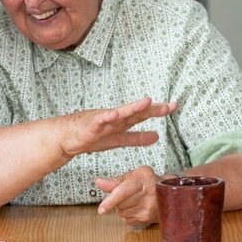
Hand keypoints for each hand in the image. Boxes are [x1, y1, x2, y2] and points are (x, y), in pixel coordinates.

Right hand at [61, 98, 177, 157]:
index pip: (143, 115)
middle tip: (168, 106)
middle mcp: (115, 118)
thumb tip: (157, 137)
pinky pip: (99, 121)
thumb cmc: (92, 136)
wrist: (68, 138)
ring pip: (120, 113)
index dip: (157, 111)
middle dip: (151, 109)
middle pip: (135, 112)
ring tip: (147, 102)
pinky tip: (114, 114)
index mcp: (122, 122)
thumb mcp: (118, 139)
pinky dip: (107, 117)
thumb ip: (137, 138)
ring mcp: (103, 121)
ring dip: (133, 108)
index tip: (174, 106)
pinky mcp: (90, 126)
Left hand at [95, 165, 162, 225]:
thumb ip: (116, 180)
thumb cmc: (147, 181)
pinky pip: (126, 219)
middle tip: (128, 193)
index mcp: (144, 178)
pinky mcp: (148, 220)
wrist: (168, 193)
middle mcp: (150, 194)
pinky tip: (137, 207)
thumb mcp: (133, 175)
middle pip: (120, 203)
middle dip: (117, 199)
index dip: (111, 201)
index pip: (123, 192)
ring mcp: (150, 209)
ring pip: (121, 212)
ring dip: (122, 207)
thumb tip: (99, 182)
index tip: (101, 210)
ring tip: (134, 199)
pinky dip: (127, 214)